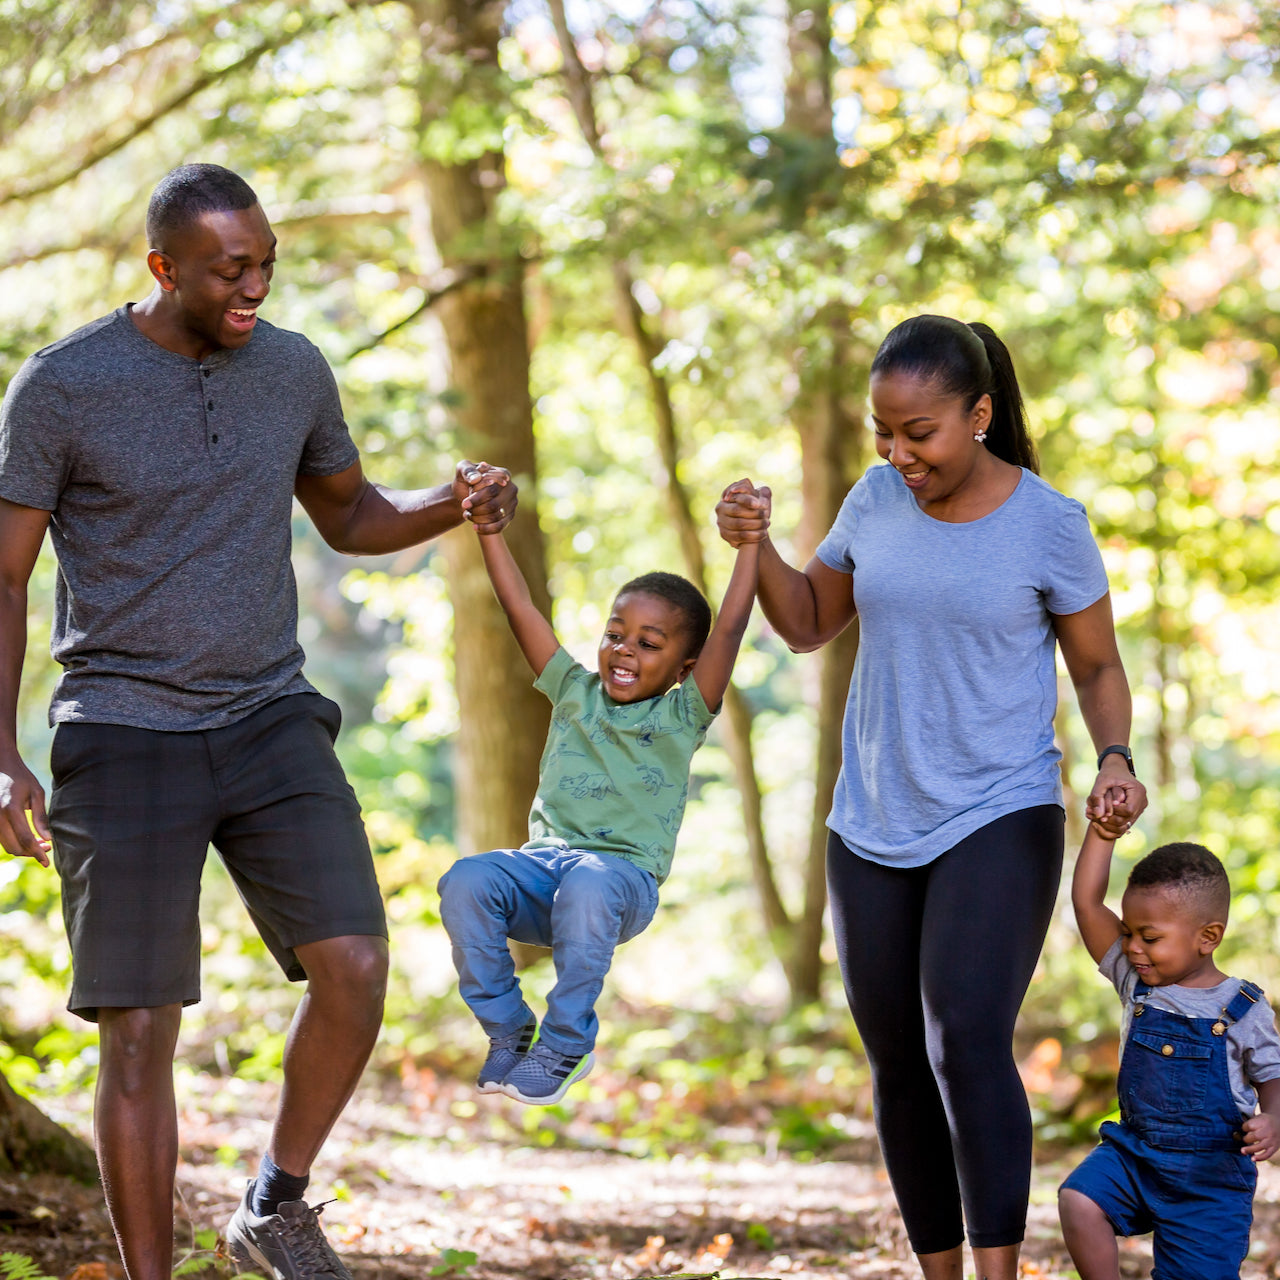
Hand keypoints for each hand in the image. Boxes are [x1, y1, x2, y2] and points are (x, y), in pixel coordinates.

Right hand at [0, 749, 51, 866]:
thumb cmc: (21, 778)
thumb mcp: (36, 793)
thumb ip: (41, 817)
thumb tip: (48, 839)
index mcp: (11, 809)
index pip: (25, 839)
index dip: (37, 853)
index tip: (47, 863)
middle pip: (14, 847)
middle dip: (31, 852)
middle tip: (47, 848)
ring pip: (6, 845)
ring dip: (23, 849)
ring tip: (40, 843)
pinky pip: (2, 839)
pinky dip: (15, 842)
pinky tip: (29, 837)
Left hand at [454, 459, 515, 533]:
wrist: (467, 491)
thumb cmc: (466, 478)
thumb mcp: (462, 469)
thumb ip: (468, 471)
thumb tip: (476, 479)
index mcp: (503, 474)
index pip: (492, 490)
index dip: (478, 498)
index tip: (464, 504)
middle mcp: (511, 489)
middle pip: (495, 505)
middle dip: (477, 510)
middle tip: (465, 512)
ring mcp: (512, 503)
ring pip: (497, 517)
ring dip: (480, 519)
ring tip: (468, 516)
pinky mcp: (510, 516)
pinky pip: (500, 526)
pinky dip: (486, 529)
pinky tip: (475, 527)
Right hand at [715, 478, 770, 546]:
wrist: (753, 527)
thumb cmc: (757, 509)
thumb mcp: (762, 499)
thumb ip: (764, 493)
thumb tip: (763, 495)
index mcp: (728, 495)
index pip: (736, 496)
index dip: (747, 500)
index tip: (760, 504)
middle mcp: (720, 508)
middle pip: (736, 510)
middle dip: (754, 513)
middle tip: (766, 514)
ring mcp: (721, 522)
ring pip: (739, 524)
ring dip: (756, 524)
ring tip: (767, 523)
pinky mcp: (725, 535)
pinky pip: (740, 536)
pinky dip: (754, 535)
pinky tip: (764, 533)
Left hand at [1086, 766, 1145, 835]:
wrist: (1116, 769)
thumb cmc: (1109, 773)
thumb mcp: (1100, 781)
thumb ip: (1097, 797)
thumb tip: (1098, 816)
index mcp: (1138, 791)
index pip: (1128, 810)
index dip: (1114, 812)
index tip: (1101, 810)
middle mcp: (1142, 801)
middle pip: (1127, 819)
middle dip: (1110, 820)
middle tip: (1096, 817)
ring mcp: (1140, 808)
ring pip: (1126, 824)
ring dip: (1110, 824)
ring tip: (1096, 818)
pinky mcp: (1135, 812)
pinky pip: (1125, 823)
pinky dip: (1113, 824)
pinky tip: (1101, 819)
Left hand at [1242, 1112, 1278, 1161]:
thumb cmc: (1265, 1120)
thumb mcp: (1258, 1117)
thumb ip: (1249, 1123)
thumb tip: (1237, 1132)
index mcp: (1263, 1121)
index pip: (1249, 1126)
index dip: (1244, 1128)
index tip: (1243, 1129)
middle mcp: (1268, 1131)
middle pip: (1254, 1136)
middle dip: (1246, 1139)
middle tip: (1244, 1139)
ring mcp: (1272, 1140)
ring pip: (1260, 1146)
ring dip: (1250, 1149)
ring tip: (1242, 1151)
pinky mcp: (1275, 1148)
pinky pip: (1267, 1154)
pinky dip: (1260, 1158)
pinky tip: (1253, 1159)